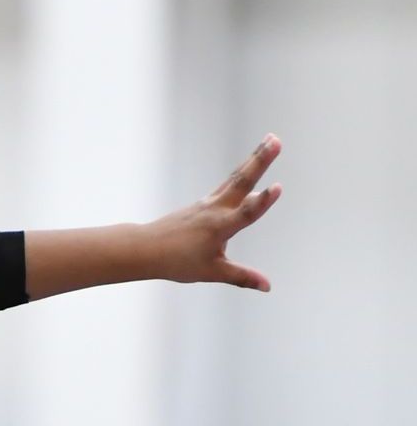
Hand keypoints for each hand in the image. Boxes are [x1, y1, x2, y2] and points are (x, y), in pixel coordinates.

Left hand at [144, 135, 282, 290]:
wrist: (146, 249)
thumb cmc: (177, 262)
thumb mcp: (212, 272)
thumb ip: (241, 277)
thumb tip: (267, 286)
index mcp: (219, 228)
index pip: (245, 214)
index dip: (262, 202)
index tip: (277, 187)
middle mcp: (215, 210)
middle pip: (241, 182)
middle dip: (260, 161)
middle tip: (276, 140)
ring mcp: (209, 203)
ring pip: (235, 178)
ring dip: (254, 158)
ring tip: (271, 139)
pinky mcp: (203, 203)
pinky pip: (227, 184)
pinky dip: (241, 172)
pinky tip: (251, 163)